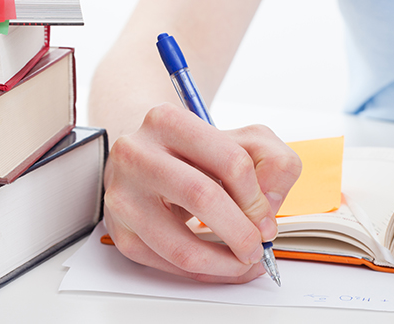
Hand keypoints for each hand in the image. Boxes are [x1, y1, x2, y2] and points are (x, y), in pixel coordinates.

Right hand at [103, 103, 301, 282]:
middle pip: (202, 197)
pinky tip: (219, 264)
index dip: (257, 198)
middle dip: (241, 232)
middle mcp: (137, 154)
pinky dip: (202, 272)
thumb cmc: (197, 151)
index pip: (230, 161)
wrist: (145, 158)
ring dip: (222, 263)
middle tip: (258, 246)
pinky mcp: (120, 232)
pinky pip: (167, 265)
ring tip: (243, 262)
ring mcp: (123, 195)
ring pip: (180, 245)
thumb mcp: (244, 139)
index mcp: (168, 121)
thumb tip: (266, 211)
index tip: (266, 219)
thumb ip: (273, 163)